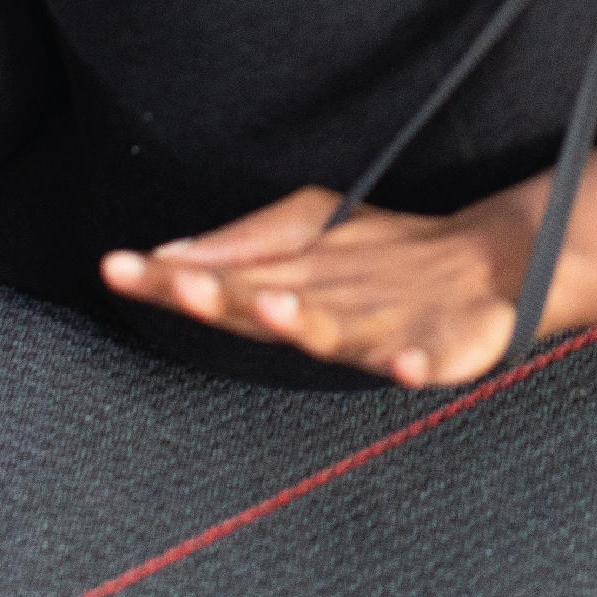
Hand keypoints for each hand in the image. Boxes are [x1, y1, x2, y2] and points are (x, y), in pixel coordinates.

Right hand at [101, 185, 540, 388]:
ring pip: (331, 336)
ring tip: (277, 306)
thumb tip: (164, 252)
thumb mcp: (305, 230)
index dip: (166, 280)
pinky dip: (411, 366)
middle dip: (224, 300)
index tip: (115, 265)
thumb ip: (241, 244)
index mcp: (287, 292)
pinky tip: (404, 365)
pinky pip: (420, 362)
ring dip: (303, 325)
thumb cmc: (382, 259)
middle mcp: (323, 321)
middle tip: (181, 283)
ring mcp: (377, 338)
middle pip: (263, 312)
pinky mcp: (434, 354)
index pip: (217, 285)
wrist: (481, 271)